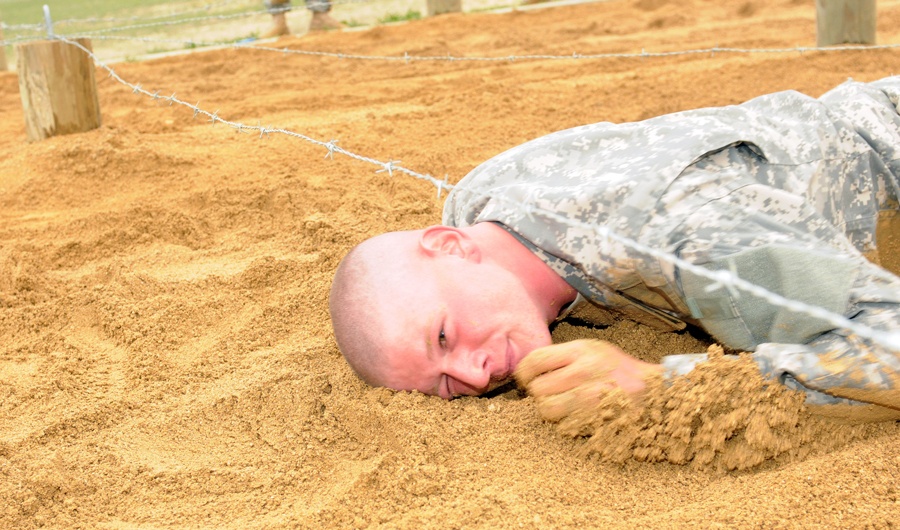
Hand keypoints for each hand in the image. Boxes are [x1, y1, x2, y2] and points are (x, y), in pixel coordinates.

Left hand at [514, 339, 662, 421]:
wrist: (657, 392)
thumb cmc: (618, 370)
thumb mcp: (592, 350)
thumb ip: (562, 357)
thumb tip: (528, 370)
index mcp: (581, 351)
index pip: (534, 361)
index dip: (524, 373)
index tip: (526, 380)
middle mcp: (584, 372)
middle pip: (538, 389)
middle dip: (539, 394)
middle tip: (550, 394)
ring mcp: (591, 397)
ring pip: (548, 410)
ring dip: (551, 411)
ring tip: (563, 406)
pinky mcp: (597, 419)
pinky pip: (565, 426)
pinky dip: (566, 424)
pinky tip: (578, 417)